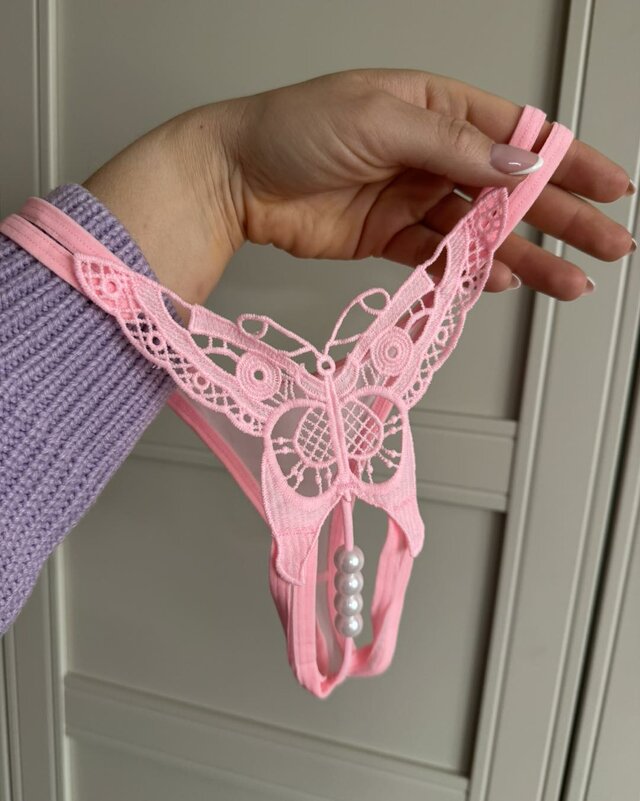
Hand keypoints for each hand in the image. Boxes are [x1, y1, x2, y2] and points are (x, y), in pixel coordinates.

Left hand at [85, 69, 634, 305]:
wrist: (234, 180)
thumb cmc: (294, 130)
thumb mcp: (381, 120)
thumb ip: (454, 148)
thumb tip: (519, 167)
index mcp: (437, 108)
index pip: (518, 135)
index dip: (568, 162)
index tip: (609, 187)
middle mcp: (431, 154)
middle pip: (510, 190)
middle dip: (562, 218)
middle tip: (605, 245)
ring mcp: (411, 199)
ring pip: (481, 232)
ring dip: (521, 258)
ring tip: (563, 281)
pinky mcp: (389, 238)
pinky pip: (439, 259)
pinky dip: (464, 273)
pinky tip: (491, 283)